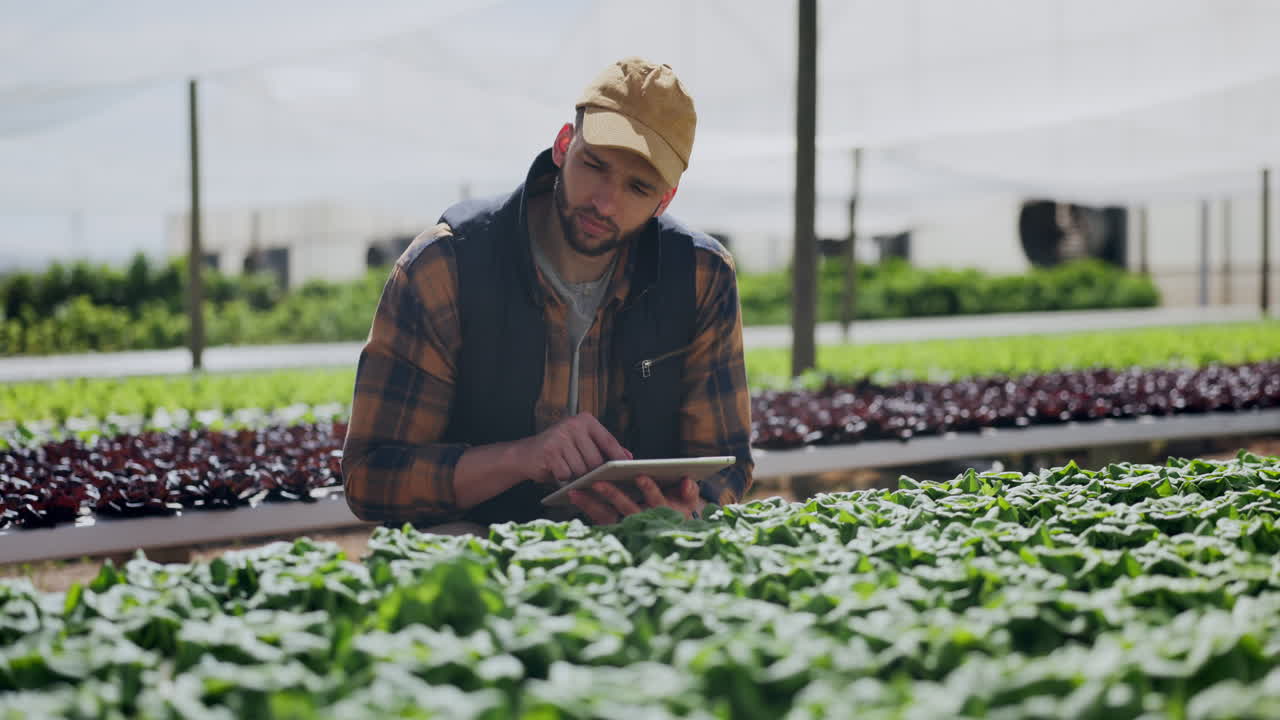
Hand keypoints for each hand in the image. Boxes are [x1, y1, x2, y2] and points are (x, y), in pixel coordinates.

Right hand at [513, 412, 630, 487]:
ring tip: (568, 470)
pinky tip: (557, 470)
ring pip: (581, 469)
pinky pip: (566, 474)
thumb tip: (628, 456)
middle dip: (592, 472)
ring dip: (576, 476)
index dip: (618, 457)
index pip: (609, 441)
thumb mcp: (583, 444)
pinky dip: (563, 478)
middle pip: (595, 459)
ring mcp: (560, 436)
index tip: (627, 469)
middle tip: (586, 475)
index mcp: (585, 420)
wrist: (526, 454)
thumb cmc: (559, 451)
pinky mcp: (549, 451)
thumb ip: (605, 448)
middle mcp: (573, 424)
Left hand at [569, 475, 702, 524]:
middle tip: (597, 481)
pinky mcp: (613, 529)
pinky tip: (574, 495)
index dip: (648, 488)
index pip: (655, 500)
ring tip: (575, 490)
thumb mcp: (687, 501)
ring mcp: (627, 527)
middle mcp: (644, 521)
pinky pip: (597, 519)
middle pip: (626, 508)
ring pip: (608, 516)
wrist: (668, 534)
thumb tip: (686, 480)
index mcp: (663, 511)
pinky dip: (585, 507)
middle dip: (612, 495)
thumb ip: (689, 490)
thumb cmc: (677, 508)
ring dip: (591, 504)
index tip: (639, 475)